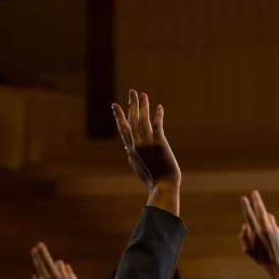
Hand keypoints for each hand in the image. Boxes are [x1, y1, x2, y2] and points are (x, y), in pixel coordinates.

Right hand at [31, 242, 93, 278]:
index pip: (40, 265)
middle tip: (39, 244)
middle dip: (42, 252)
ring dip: (58, 267)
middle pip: (47, 260)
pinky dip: (65, 271)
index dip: (37, 256)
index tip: (34, 249)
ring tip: (59, 278)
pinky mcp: (72, 275)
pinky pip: (67, 268)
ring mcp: (64, 275)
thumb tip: (35, 275)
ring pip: (59, 264)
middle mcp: (55, 276)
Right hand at [112, 89, 180, 214]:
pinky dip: (157, 115)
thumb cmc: (152, 179)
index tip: (115, 105)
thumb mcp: (137, 166)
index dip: (119, 116)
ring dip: (143, 106)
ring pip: (143, 120)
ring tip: (143, 94)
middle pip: (132, 120)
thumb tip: (126, 146)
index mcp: (131, 150)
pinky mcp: (159, 143)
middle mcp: (136, 145)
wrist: (163, 186)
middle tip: (131, 92)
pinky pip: (157, 125)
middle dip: (131, 105)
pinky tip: (158, 106)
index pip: (123, 129)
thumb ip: (131, 155)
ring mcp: (147, 143)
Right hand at [239, 190, 278, 278]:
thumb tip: (245, 225)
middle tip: (254, 192)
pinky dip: (272, 231)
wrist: (278, 266)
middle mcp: (266, 229)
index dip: (246, 206)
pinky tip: (272, 242)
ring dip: (265, 220)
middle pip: (261, 210)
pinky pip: (274, 227)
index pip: (249, 216)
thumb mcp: (247, 250)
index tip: (244, 197)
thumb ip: (243, 236)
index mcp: (256, 233)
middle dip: (256, 200)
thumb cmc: (260, 259)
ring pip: (268, 218)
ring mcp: (275, 230)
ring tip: (264, 233)